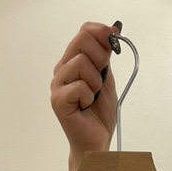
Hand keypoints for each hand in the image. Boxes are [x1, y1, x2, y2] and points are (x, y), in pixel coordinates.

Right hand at [50, 21, 119, 170]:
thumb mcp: (106, 77)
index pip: (85, 31)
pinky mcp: (58, 100)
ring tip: (92, 97)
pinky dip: (89, 96)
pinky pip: (80, 85)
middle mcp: (62, 70)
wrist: (97, 141)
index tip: (114, 41)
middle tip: (100, 80)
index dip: (102, 33)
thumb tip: (113, 29)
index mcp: (72, 62)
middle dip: (101, 58)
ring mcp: (57, 85)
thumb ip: (105, 55)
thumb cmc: (99, 114)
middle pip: (82, 39)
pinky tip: (85, 107)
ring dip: (95, 82)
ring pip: (81, 62)